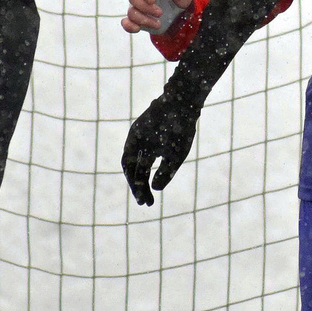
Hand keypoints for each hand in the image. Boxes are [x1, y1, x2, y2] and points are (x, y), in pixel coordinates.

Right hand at [121, 0, 191, 34]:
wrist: (180, 14)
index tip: (152, 0)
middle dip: (145, 8)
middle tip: (160, 13)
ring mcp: (137, 7)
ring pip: (131, 12)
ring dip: (143, 19)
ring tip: (158, 24)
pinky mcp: (137, 19)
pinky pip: (127, 22)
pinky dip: (129, 26)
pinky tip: (137, 28)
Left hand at [121, 89, 200, 205]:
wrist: (182, 106)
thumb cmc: (182, 131)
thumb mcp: (176, 157)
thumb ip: (165, 172)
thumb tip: (155, 189)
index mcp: (154, 151)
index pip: (145, 174)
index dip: (145, 190)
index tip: (149, 204)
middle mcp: (143, 146)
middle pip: (136, 171)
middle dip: (138, 188)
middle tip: (143, 203)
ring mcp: (137, 139)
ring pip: (129, 163)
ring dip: (132, 180)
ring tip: (139, 194)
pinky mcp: (135, 132)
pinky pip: (129, 152)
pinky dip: (131, 166)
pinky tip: (136, 178)